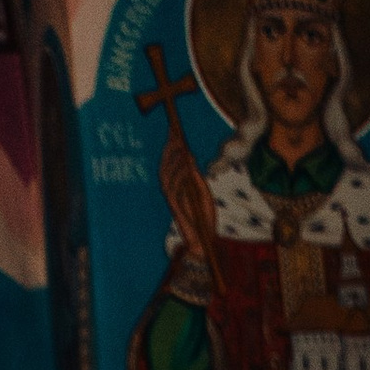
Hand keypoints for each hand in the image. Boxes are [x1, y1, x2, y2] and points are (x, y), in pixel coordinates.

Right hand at [162, 141, 212, 259]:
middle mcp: (170, 192)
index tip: (174, 131)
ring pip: (167, 177)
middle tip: (175, 135)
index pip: (169, 164)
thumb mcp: (201, 190)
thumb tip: (189, 156)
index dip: (170, 147)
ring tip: (181, 147)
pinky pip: (175, 189)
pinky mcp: (176, 208)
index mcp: (175, 187)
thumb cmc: (203, 215)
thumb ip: (194, 175)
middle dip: (169, 150)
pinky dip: (180, 176)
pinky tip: (186, 166)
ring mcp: (172, 200)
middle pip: (164, 167)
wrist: (205, 238)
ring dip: (174, 161)